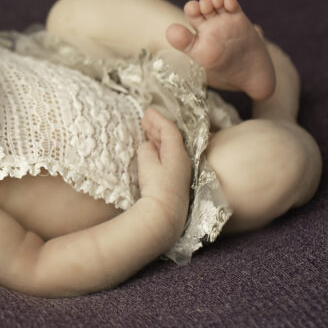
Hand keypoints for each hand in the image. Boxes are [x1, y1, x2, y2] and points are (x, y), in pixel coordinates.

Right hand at [136, 108, 191, 232]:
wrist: (165, 216)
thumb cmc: (156, 188)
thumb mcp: (147, 164)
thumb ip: (147, 149)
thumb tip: (148, 145)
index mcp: (178, 153)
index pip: (170, 130)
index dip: (158, 119)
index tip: (148, 111)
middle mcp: (182, 160)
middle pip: (171, 137)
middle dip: (158, 126)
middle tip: (145, 118)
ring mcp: (180, 170)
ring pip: (170, 147)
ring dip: (158, 136)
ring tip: (146, 129)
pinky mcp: (175, 180)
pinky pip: (168, 156)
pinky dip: (159, 148)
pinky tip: (152, 148)